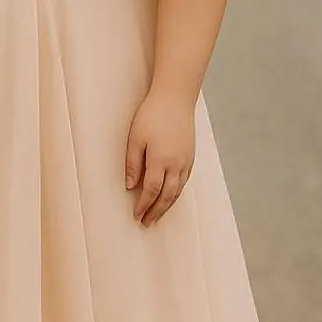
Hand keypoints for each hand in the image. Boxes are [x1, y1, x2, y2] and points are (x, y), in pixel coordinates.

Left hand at [125, 90, 195, 224]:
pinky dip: (176, 193)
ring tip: (157, 214)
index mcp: (161, 160)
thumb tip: (130, 186)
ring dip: (167, 205)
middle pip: (167, 195)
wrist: (175, 99)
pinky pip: (184, 181)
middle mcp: (177, 164)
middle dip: (156, 211)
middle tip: (147, 222)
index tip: (136, 215)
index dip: (144, 205)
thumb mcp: (135, 138)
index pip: (152, 190)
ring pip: (178, 190)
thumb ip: (133, 163)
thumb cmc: (152, 115)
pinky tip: (170, 196)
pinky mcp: (190, 156)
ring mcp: (186, 161)